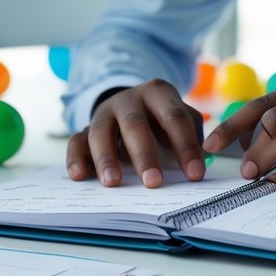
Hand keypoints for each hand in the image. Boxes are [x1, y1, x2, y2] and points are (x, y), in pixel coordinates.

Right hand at [66, 80, 206, 187]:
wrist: (130, 104)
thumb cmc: (161, 119)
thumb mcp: (180, 117)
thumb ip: (192, 135)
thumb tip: (200, 164)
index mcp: (158, 93)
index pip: (174, 117)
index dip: (185, 146)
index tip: (194, 174)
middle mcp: (129, 99)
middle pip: (135, 124)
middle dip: (144, 154)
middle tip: (153, 182)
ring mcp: (104, 113)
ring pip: (101, 132)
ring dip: (106, 158)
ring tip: (113, 182)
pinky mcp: (86, 128)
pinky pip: (76, 140)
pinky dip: (75, 158)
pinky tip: (80, 176)